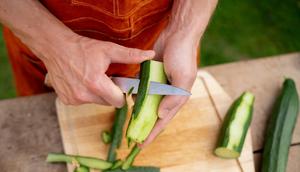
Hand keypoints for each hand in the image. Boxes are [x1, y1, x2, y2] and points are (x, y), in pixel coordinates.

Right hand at [39, 35, 153, 106]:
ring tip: (92, 78)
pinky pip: (84, 102)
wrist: (56, 48)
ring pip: (96, 102)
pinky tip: (81, 81)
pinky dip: (86, 94)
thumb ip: (130, 55)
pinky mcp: (66, 101)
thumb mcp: (108, 50)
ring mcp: (73, 100)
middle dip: (110, 93)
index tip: (120, 85)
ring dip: (98, 93)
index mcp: (95, 84)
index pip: (118, 101)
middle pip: (108, 103)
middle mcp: (83, 95)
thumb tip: (150, 55)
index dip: (122, 93)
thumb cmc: (83, 48)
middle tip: (105, 78)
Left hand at [140, 30, 197, 146]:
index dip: (153, 133)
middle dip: (143, 126)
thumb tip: (161, 115)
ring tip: (128, 119)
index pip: (163, 120)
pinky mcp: (151, 75)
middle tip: (131, 137)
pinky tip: (130, 96)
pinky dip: (136, 92)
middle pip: (153, 114)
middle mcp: (167, 93)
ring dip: (138, 109)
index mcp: (177, 97)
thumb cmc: (183, 56)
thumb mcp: (182, 78)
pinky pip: (142, 87)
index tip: (141, 145)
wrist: (177, 35)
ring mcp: (158, 85)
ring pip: (146, 102)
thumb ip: (174, 98)